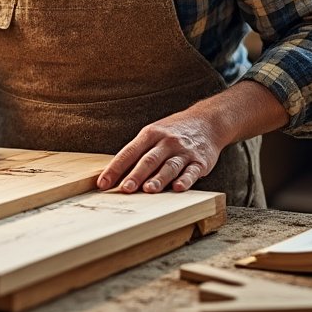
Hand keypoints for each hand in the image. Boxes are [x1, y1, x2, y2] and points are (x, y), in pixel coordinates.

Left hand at [97, 110, 226, 193]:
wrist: (208, 121)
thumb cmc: (173, 131)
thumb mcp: (153, 133)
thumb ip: (137, 152)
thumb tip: (115, 175)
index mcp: (150, 134)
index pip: (129, 152)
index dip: (115, 168)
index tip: (103, 183)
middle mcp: (166, 141)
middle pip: (149, 160)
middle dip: (136, 175)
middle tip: (125, 189)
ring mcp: (184, 151)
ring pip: (169, 166)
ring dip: (159, 179)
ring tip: (148, 190)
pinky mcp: (200, 161)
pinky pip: (192, 171)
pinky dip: (185, 180)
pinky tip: (178, 188)